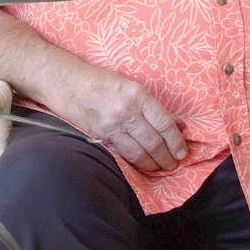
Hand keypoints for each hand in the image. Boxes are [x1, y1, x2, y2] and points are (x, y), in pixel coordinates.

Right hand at [51, 66, 186, 172]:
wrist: (66, 82)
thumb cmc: (99, 82)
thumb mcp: (130, 86)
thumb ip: (152, 107)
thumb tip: (178, 125)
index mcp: (137, 94)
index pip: (164, 123)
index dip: (176, 141)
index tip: (182, 151)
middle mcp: (126, 110)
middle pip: (154, 141)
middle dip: (167, 157)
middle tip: (173, 164)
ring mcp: (111, 124)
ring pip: (139, 152)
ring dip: (152, 164)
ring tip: (160, 168)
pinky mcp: (100, 135)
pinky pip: (122, 153)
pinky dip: (134, 162)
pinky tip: (142, 164)